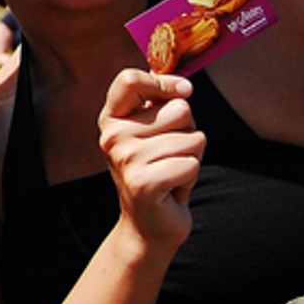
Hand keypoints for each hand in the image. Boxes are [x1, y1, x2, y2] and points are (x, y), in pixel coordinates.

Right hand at [98, 69, 204, 252]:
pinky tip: (172, 188)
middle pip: (179, 110)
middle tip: (170, 155)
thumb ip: (163, 103)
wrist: (149, 224)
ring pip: (191, 139)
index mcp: (112, 118)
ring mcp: (125, 159)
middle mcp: (112, 136)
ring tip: (171, 172)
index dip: (165, 82)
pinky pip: (190, 163)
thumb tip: (183, 85)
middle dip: (188, 132)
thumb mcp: (156, 131)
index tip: (185, 91)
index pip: (130, 80)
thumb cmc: (159, 171)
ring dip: (191, 157)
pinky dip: (190, 176)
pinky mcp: (141, 182)